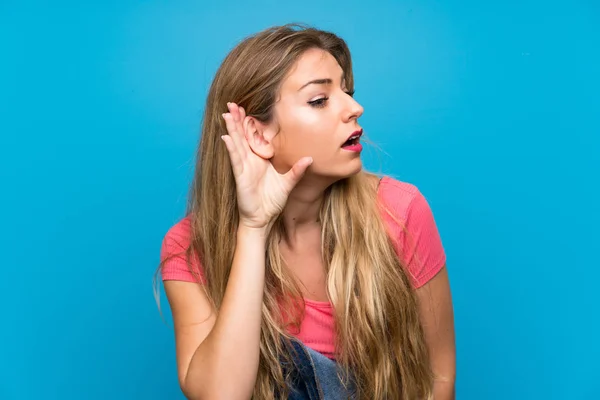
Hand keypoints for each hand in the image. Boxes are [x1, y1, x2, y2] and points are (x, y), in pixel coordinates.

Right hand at [221, 102, 312, 229]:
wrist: (263, 220)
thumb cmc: (272, 202)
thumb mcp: (288, 184)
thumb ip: (297, 171)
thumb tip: (309, 158)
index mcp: (259, 160)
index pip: (252, 137)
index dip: (248, 123)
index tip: (246, 108)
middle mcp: (249, 161)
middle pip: (241, 136)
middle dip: (237, 120)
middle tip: (232, 103)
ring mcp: (243, 168)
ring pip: (236, 144)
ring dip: (231, 129)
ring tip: (226, 114)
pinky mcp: (240, 178)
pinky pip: (235, 160)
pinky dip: (231, 149)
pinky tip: (226, 137)